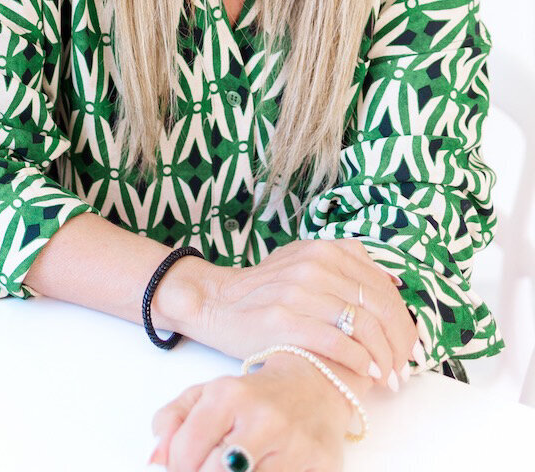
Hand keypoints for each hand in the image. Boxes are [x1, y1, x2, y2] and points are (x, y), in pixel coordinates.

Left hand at [149, 351, 353, 471]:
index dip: (176, 467)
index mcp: (230, 395)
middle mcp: (263, 418)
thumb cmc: (254, 396)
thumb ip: (173, 421)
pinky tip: (259, 469)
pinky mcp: (320, 465)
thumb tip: (155, 458)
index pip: (186, 451)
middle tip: (206, 469)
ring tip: (232, 468)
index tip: (182, 466)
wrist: (316, 385)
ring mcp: (293, 445)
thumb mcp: (208, 394)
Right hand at [196, 237, 418, 388]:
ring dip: (384, 357)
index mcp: (325, 249)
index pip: (382, 287)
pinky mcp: (284, 320)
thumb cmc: (265, 289)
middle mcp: (315, 265)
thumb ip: (346, 262)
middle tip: (404, 369)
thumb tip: (392, 280)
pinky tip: (367, 373)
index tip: (411, 346)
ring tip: (388, 378)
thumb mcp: (305, 259)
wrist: (217, 301)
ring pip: (363, 326)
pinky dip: (359, 361)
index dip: (404, 320)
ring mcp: (299, 292)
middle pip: (379, 306)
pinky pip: (337, 342)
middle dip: (400, 343)